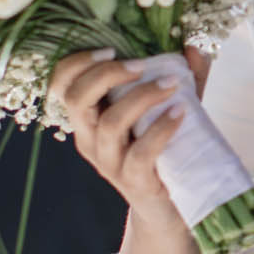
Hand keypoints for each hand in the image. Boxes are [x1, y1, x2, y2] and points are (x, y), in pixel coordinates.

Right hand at [49, 49, 210, 240]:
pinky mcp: (133, 182)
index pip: (60, 85)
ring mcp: (109, 163)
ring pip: (110, 123)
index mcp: (88, 119)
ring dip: (142, 97)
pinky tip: (180, 113)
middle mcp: (89, 140)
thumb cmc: (166, 150)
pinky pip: (140, 153)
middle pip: (76, 99)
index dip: (76, 63)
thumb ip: (183, 77)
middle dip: (105, 74)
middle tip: (141, 64)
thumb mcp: (168, 107)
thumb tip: (193, 47)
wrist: (171, 206)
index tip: (110, 48)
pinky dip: (161, 129)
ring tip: (171, 84)